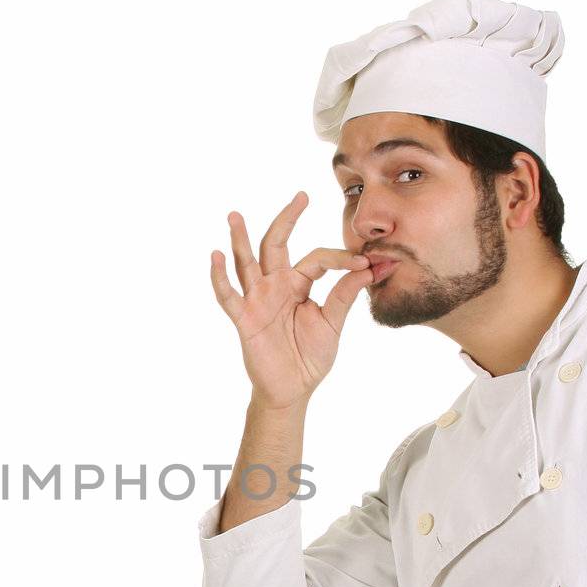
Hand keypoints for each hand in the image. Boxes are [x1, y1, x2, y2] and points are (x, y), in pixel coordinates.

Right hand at [209, 192, 373, 411]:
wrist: (293, 390)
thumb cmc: (310, 356)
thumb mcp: (332, 323)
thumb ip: (345, 294)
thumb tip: (369, 268)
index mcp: (298, 284)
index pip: (317, 259)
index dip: (340, 259)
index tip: (366, 263)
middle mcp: (275, 286)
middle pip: (276, 245)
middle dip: (286, 220)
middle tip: (301, 197)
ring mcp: (257, 300)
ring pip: (247, 263)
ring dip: (240, 240)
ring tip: (234, 215)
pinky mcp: (243, 318)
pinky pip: (228, 295)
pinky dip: (220, 277)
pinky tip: (216, 257)